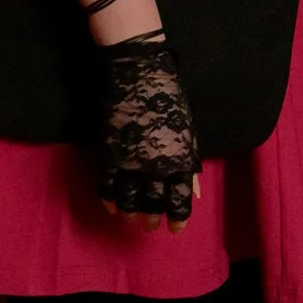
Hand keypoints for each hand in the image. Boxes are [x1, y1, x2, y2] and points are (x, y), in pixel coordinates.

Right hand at [96, 30, 199, 232]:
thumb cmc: (169, 98)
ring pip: (128, 201)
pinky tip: (110, 207)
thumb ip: (190, 164)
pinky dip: (108, 200)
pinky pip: (106, 186)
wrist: (138, 73)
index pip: (180, 200)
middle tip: (150, 225)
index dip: (177, 218)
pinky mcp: (108, 154)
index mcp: (181, 160)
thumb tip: (197, 193)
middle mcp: (157, 166)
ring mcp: (130, 162)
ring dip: (130, 214)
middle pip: (153, 205)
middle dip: (152, 219)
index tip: (175, 229)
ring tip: (132, 219)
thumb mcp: (188, 131)